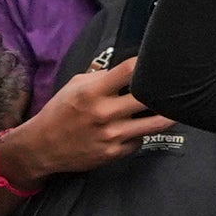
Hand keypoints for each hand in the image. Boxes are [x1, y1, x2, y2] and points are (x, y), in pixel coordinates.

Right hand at [2, 56, 172, 175]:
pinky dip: (143, 132)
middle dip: (162, 90)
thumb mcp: (75, 86)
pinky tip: (139, 126)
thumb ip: (102, 77)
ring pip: (156, 122)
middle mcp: (104, 113)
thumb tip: (130, 69)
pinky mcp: (116, 153)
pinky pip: (141, 139)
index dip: (147, 63)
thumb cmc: (60, 112)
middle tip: (172, 85)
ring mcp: (112, 135)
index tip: (157, 62)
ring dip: (167, 113)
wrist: (42, 147)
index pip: (129, 71)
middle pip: (149, 97)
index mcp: (93, 92)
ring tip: (173, 106)